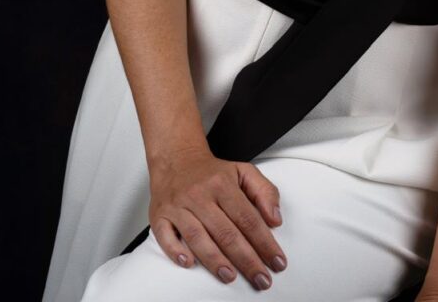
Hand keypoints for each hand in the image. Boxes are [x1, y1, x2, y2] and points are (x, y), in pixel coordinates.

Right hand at [148, 145, 287, 290]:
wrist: (176, 158)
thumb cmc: (212, 172)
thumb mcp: (243, 171)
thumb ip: (265, 191)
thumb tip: (275, 220)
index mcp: (223, 185)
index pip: (248, 218)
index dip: (264, 242)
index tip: (277, 262)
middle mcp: (200, 195)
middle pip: (226, 232)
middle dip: (247, 259)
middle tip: (261, 280)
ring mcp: (178, 206)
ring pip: (198, 236)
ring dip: (215, 260)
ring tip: (231, 277)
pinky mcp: (159, 215)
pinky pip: (165, 236)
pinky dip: (176, 250)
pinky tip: (189, 263)